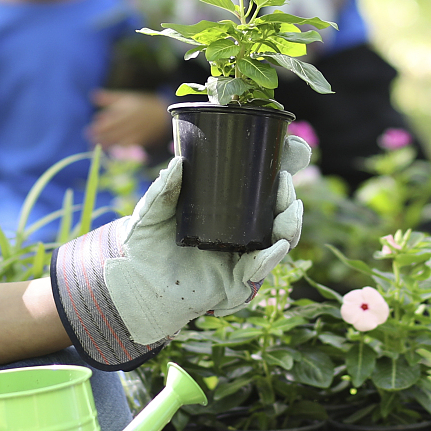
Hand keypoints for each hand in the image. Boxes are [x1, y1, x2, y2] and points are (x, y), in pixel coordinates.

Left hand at [50, 135, 310, 366]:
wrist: (137, 284)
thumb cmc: (147, 244)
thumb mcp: (151, 211)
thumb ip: (162, 190)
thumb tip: (178, 163)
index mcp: (230, 207)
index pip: (263, 183)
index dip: (284, 165)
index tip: (293, 147)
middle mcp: (243, 230)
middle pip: (278, 210)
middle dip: (288, 194)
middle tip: (284, 178)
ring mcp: (243, 256)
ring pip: (279, 239)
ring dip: (289, 223)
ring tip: (290, 207)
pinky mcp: (236, 282)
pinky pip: (259, 269)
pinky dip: (271, 257)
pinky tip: (277, 246)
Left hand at [88, 89, 172, 147]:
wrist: (163, 114)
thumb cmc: (141, 105)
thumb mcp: (126, 97)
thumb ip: (109, 98)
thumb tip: (92, 95)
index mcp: (127, 109)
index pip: (111, 120)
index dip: (100, 127)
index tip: (88, 131)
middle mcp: (132, 121)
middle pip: (114, 131)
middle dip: (101, 137)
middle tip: (89, 141)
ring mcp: (137, 131)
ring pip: (121, 140)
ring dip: (108, 145)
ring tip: (96, 147)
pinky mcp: (141, 139)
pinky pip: (130, 146)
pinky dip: (121, 150)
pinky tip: (112, 153)